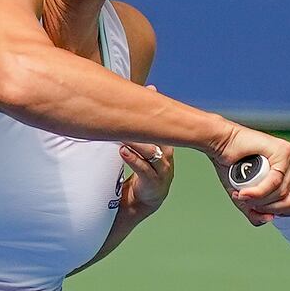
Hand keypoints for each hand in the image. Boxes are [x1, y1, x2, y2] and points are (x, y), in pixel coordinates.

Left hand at [118, 86, 174, 214]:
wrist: (143, 200)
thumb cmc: (143, 169)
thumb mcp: (143, 143)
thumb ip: (142, 123)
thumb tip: (147, 90)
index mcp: (165, 144)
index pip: (163, 124)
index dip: (157, 108)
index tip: (149, 91)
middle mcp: (167, 155)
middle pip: (158, 136)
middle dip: (145, 124)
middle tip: (127, 111)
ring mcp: (163, 170)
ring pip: (151, 152)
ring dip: (136, 141)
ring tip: (122, 133)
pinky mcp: (155, 184)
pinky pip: (145, 169)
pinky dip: (133, 159)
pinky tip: (123, 151)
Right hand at [210, 123, 289, 225]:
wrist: (221, 144)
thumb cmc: (232, 167)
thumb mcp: (245, 198)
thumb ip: (256, 212)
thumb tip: (270, 219)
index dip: (287, 213)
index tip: (267, 211)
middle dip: (269, 208)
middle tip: (249, 203)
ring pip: (283, 193)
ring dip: (260, 200)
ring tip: (243, 194)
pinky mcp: (283, 152)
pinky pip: (275, 181)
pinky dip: (259, 192)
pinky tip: (245, 193)